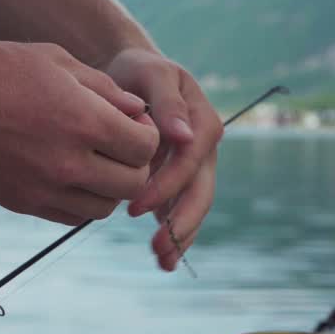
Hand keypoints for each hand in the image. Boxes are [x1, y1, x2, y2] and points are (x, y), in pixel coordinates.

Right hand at [0, 41, 160, 224]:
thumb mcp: (55, 61)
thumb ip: (104, 89)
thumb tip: (137, 112)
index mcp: (82, 121)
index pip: (145, 148)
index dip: (147, 135)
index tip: (133, 124)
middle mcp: (66, 163)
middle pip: (131, 185)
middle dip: (134, 166)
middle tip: (119, 147)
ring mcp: (42, 189)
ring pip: (103, 208)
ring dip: (108, 189)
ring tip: (95, 163)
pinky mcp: (21, 203)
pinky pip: (71, 217)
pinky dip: (81, 202)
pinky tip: (70, 177)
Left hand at [102, 48, 222, 271]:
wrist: (130, 77)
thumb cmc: (138, 73)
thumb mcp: (151, 74)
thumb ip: (167, 102)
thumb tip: (183, 135)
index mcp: (202, 122)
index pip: (190, 160)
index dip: (166, 185)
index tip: (134, 206)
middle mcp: (204, 149)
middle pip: (201, 191)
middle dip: (181, 222)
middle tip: (157, 247)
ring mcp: (194, 168)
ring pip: (195, 207)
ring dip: (181, 236)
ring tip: (163, 261)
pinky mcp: (179, 182)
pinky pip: (180, 211)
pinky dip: (175, 236)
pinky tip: (164, 261)